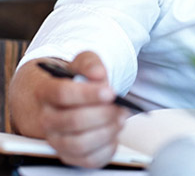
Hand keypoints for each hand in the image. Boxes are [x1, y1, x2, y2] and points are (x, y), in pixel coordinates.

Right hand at [10, 52, 126, 167]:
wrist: (62, 100)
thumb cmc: (74, 81)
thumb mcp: (82, 63)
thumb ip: (90, 64)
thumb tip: (98, 74)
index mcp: (45, 93)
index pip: (62, 94)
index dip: (87, 94)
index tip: (110, 92)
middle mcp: (46, 119)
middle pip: (72, 121)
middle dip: (103, 114)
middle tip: (120, 107)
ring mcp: (56, 140)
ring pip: (79, 143)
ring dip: (106, 131)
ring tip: (120, 119)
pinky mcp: (70, 155)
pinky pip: (88, 160)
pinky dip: (107, 148)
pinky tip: (115, 134)